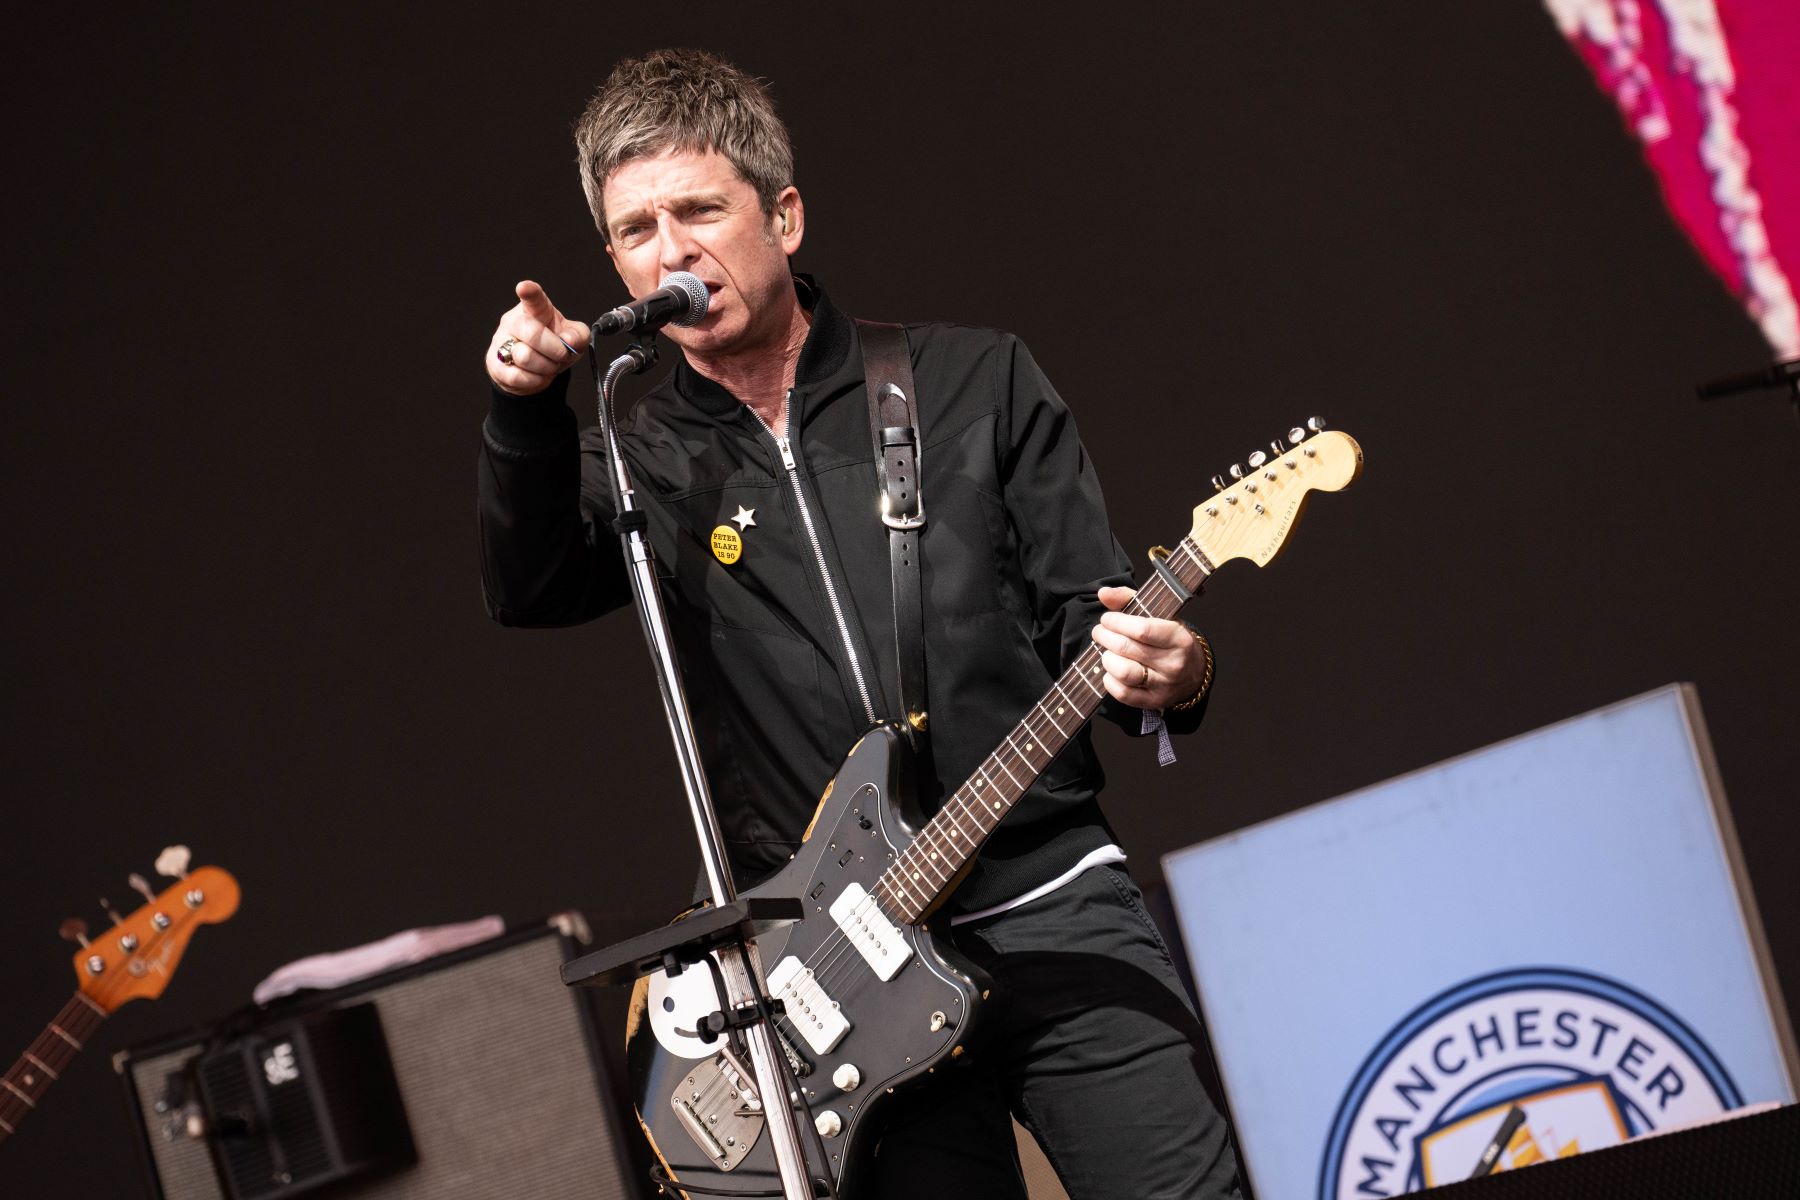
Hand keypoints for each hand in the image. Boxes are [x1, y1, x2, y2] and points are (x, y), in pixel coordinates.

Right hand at [485, 280, 591, 394]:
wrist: (535, 369)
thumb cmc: (553, 345)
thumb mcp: (573, 338)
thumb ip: (578, 335)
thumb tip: (569, 341)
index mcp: (534, 309)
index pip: (532, 298)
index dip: (529, 291)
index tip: (524, 287)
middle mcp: (514, 321)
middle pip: (532, 333)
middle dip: (554, 349)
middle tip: (562, 355)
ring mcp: (502, 342)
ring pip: (525, 357)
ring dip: (546, 367)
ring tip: (550, 365)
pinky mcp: (496, 364)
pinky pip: (518, 376)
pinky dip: (536, 380)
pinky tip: (538, 375)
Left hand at [1089, 586, 1206, 708]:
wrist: (1193, 673)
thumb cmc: (1169, 640)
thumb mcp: (1158, 615)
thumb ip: (1129, 600)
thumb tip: (1103, 593)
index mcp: (1178, 638)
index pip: (1142, 630)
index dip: (1118, 622)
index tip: (1107, 619)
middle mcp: (1173, 663)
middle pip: (1128, 649)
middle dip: (1106, 637)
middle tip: (1099, 632)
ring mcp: (1164, 685)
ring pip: (1124, 672)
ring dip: (1107, 659)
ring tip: (1106, 651)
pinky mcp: (1153, 701)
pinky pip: (1123, 694)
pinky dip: (1110, 681)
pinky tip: (1111, 671)